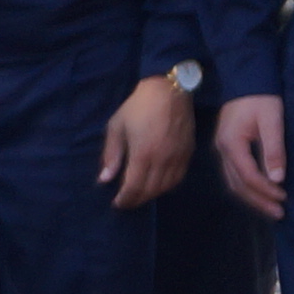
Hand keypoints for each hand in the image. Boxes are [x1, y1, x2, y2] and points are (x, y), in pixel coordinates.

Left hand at [102, 74, 194, 208]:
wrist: (169, 90)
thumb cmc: (138, 106)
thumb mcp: (116, 127)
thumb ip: (111, 155)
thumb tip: (105, 179)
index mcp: (143, 154)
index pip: (134, 187)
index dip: (125, 199)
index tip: (117, 204)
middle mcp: (163, 160)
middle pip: (151, 190)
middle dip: (137, 199)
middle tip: (127, 202)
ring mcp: (178, 156)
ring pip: (166, 186)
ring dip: (152, 194)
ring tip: (140, 195)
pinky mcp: (189, 152)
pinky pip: (179, 177)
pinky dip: (167, 186)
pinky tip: (158, 184)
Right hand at [215, 95, 289, 218]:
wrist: (246, 80)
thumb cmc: (261, 98)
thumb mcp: (272, 121)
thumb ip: (274, 149)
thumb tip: (278, 179)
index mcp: (231, 144)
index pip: (248, 176)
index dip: (266, 190)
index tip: (284, 197)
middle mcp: (222, 150)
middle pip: (238, 185)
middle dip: (259, 201)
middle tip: (279, 214)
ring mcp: (221, 150)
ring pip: (233, 182)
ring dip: (252, 198)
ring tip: (271, 208)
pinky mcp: (226, 148)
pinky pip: (234, 175)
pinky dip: (247, 187)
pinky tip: (259, 193)